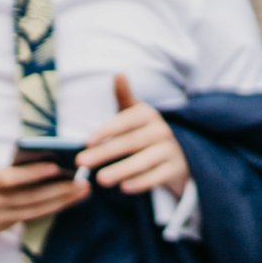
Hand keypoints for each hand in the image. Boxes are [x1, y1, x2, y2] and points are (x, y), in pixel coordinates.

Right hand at [0, 125, 80, 245]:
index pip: (13, 180)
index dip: (36, 175)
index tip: (58, 168)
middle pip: (30, 200)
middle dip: (59, 192)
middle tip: (83, 184)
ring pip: (33, 213)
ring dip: (59, 204)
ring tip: (80, 194)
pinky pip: (27, 219)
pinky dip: (46, 211)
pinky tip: (64, 203)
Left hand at [83, 75, 189, 202]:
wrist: (179, 155)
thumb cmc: (146, 132)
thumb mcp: (136, 113)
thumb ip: (124, 96)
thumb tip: (119, 73)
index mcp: (148, 114)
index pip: (125, 121)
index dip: (106, 130)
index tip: (87, 142)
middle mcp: (161, 130)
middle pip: (130, 142)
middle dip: (105, 153)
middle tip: (82, 162)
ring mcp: (170, 150)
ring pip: (143, 161)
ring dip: (121, 170)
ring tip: (101, 179)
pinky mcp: (176, 170)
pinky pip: (157, 177)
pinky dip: (141, 183)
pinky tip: (124, 188)